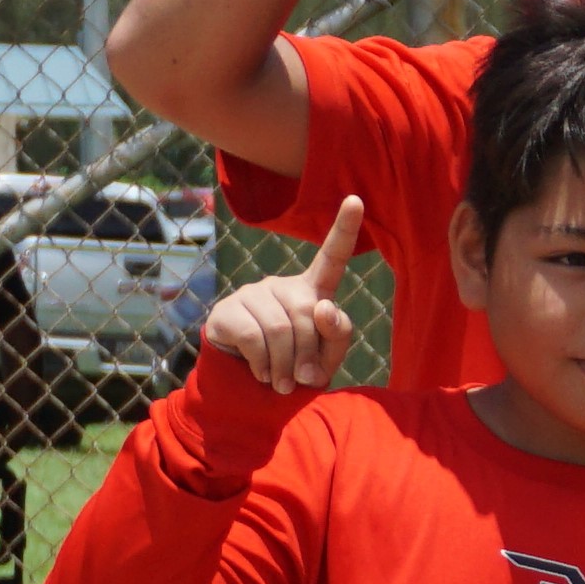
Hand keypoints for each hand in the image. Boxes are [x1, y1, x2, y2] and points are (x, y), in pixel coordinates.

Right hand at [198, 197, 363, 396]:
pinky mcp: (227, 309)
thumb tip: (322, 308)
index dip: (344, 229)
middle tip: (300, 381)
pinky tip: (261, 373)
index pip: (332, 258)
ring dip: (285, 367)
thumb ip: (337, 334)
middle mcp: (283, 284)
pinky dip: (263, 365)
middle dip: (308, 356)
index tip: (356, 199)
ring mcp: (253, 293)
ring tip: (281, 383)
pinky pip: (254, 338)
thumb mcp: (327, 356)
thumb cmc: (297, 366)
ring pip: (281, 330)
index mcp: (314, 291)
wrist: (250, 384)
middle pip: (307, 316)